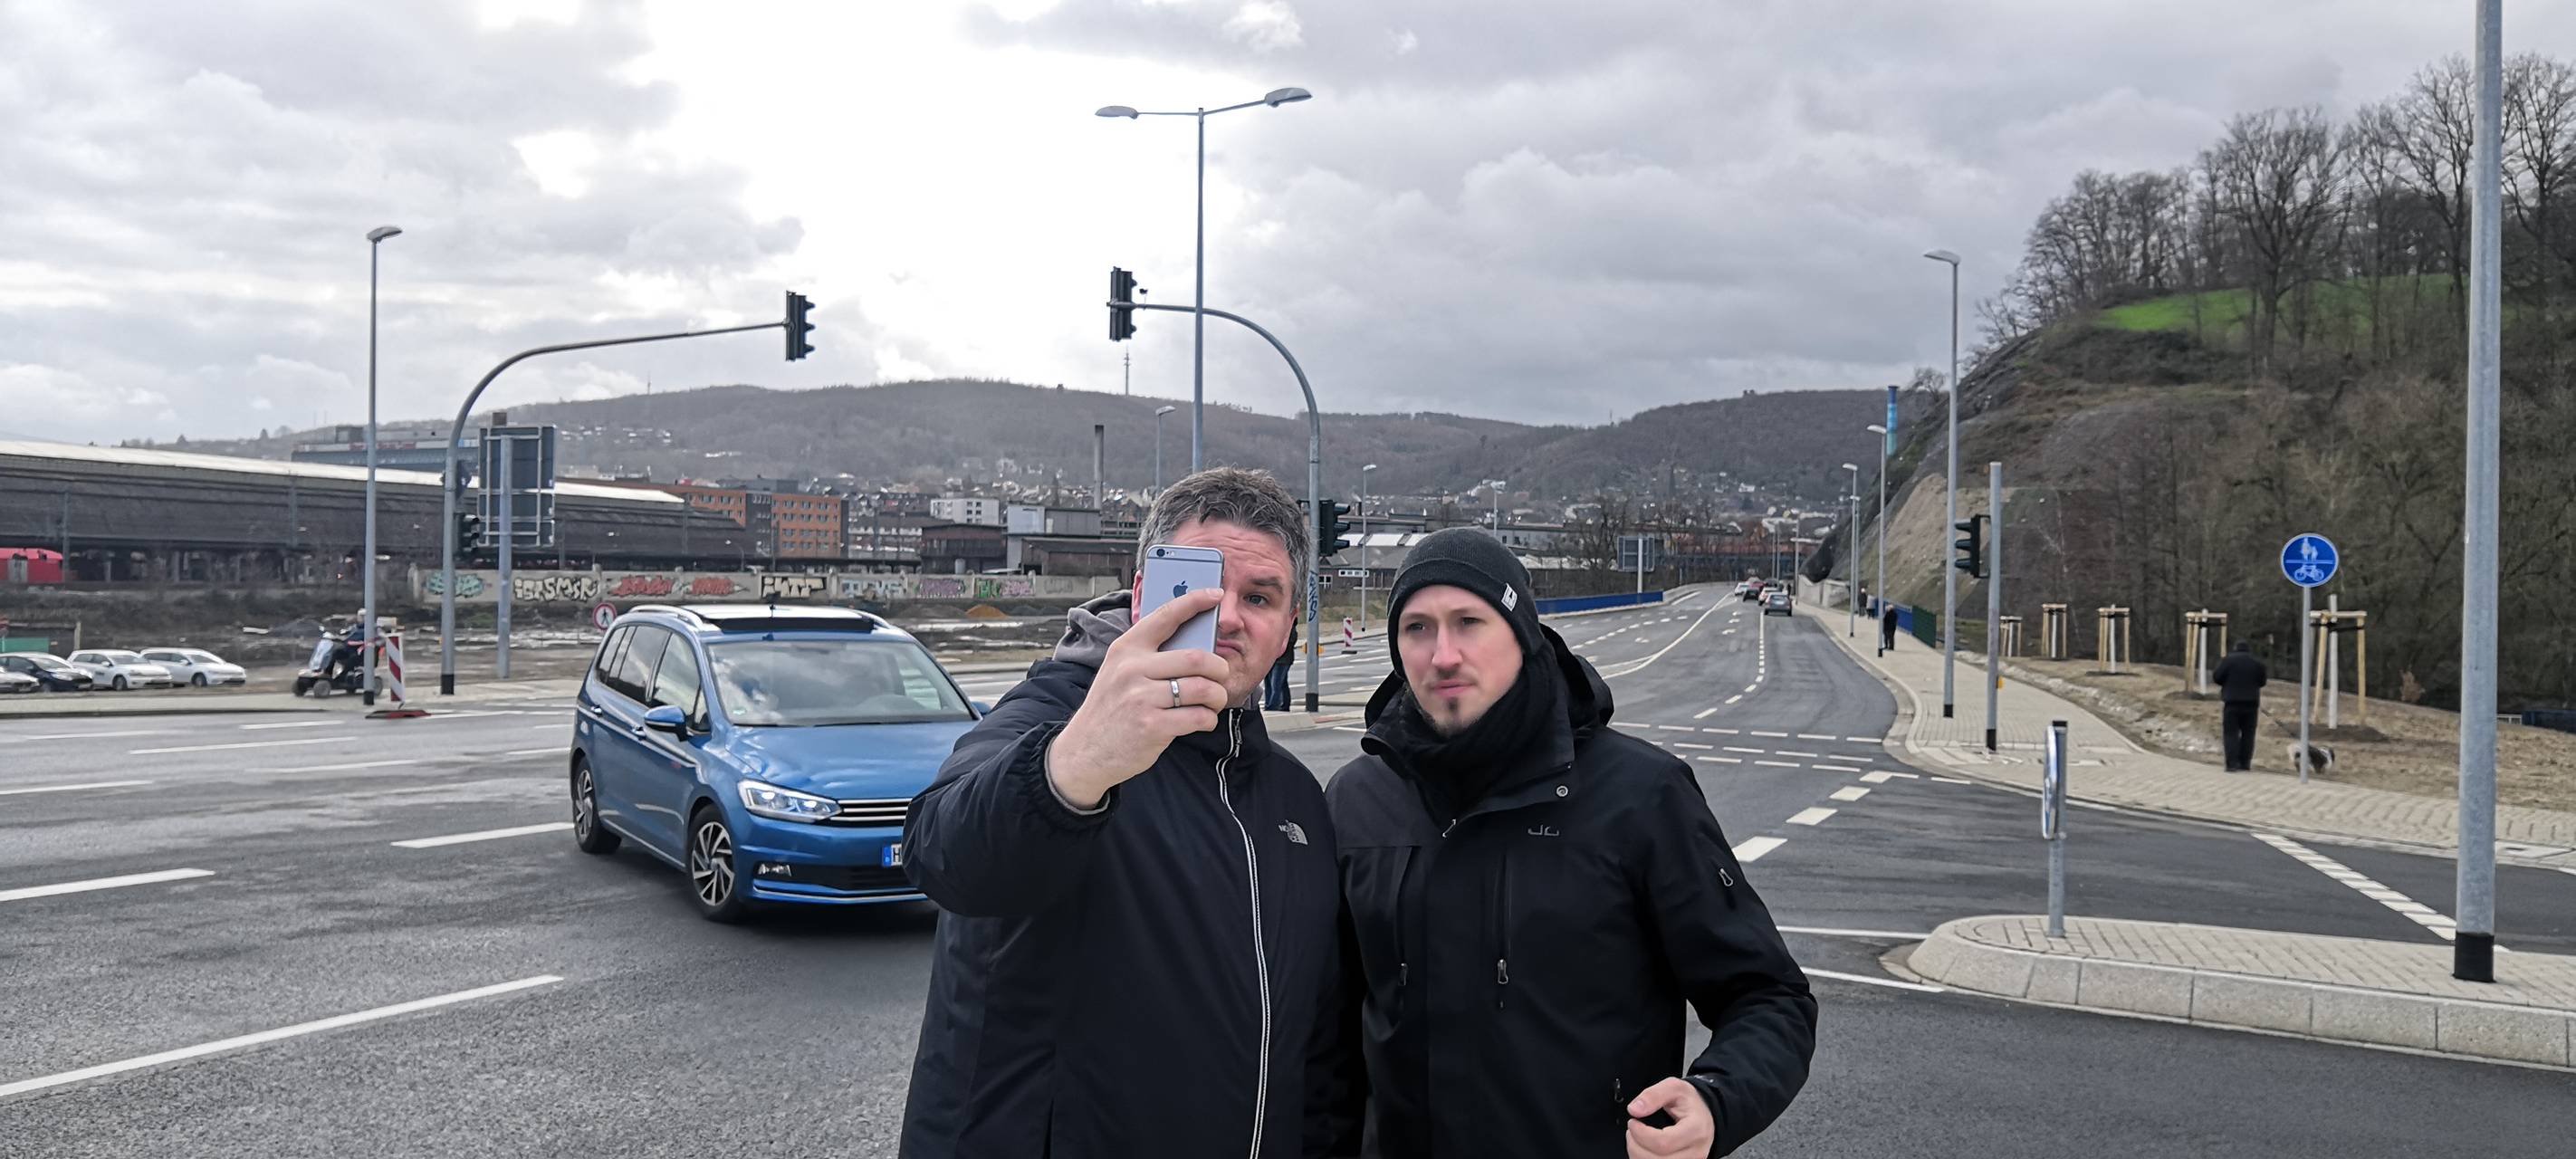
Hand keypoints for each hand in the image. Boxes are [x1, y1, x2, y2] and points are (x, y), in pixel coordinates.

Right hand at [1048, 587, 1231, 808]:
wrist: (1084, 751)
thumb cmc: (1110, 709)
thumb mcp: (1118, 672)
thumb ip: (1149, 657)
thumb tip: (1195, 646)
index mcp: (1126, 649)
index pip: (1165, 616)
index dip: (1194, 601)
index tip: (1216, 595)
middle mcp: (1132, 669)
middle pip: (1197, 658)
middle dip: (1219, 668)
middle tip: (1220, 677)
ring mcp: (1142, 698)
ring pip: (1203, 689)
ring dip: (1217, 697)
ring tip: (1212, 702)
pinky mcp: (1152, 726)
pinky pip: (1199, 717)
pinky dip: (1208, 719)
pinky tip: (1201, 720)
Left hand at [1625, 1077, 1714, 1158]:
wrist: (1705, 1114)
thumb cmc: (1690, 1101)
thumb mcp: (1674, 1087)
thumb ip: (1653, 1095)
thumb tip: (1634, 1109)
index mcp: (1695, 1129)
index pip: (1663, 1143)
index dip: (1641, 1134)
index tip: (1633, 1122)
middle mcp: (1696, 1151)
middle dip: (1635, 1146)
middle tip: (1632, 1130)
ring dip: (1638, 1154)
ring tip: (1637, 1138)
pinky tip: (1644, 1148)